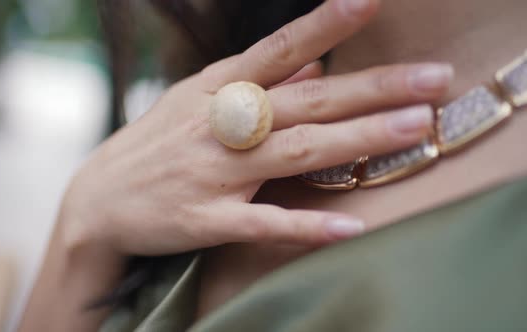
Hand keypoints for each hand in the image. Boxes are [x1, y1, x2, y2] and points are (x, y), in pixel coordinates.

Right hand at [60, 0, 452, 255]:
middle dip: (372, 88)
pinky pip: (263, 222)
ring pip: (295, 152)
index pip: (278, 49)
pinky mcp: (205, 220)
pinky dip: (306, 226)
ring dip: (356, 140)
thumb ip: (256, 83)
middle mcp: (219, 126)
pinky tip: (351, 226)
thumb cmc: (154, 145)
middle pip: (306, 102)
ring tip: (415, 129)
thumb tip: (314, 64)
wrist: (97, 199)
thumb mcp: (197, 101)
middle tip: (434, 79)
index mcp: (217, 91)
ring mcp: (213, 173)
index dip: (324, 23)